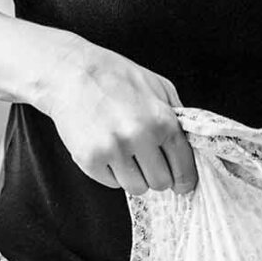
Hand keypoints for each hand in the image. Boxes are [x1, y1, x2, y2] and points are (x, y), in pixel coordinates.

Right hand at [45, 42, 196, 195]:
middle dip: (156, 174)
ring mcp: (113, 150)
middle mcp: (139, 136)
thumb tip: (192, 148)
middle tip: (146, 159)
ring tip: (125, 151)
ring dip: (134, 175)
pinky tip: (106, 148)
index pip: (183, 168)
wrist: (69, 72)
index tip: (182, 185)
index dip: (184, 180)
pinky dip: (112, 171)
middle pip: (161, 183)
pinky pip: (112, 183)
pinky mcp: (90, 160)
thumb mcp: (157, 86)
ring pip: (137, 188)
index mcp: (161, 120)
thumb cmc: (115, 77)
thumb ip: (178, 117)